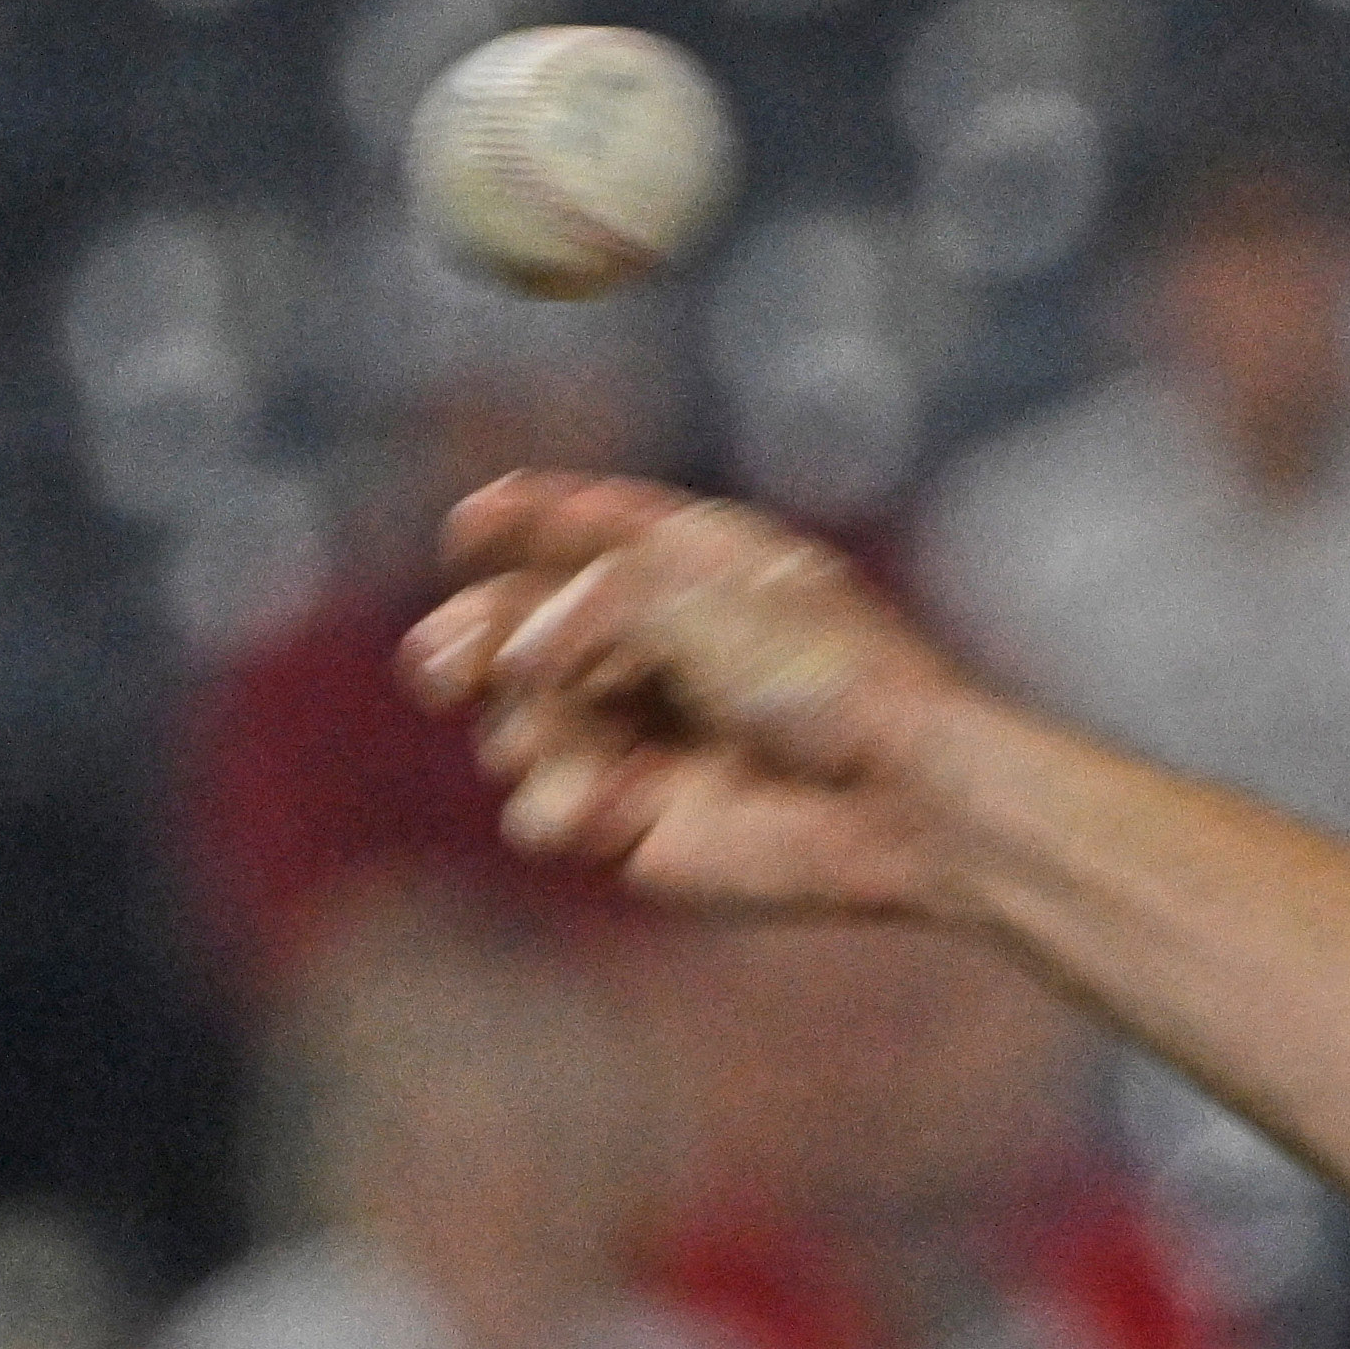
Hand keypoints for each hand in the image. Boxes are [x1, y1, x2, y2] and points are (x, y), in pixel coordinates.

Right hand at [398, 472, 970, 917]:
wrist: (901, 800)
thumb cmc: (823, 679)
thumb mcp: (692, 593)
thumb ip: (585, 600)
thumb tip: (514, 660)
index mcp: (691, 570)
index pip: (578, 529)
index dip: (514, 521)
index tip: (468, 527)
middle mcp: (658, 651)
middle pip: (514, 633)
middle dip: (472, 641)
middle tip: (448, 667)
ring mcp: (643, 742)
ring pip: (514, 729)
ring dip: (527, 732)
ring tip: (574, 741)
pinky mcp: (638, 826)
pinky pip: (544, 813)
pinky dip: (565, 808)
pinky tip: (622, 810)